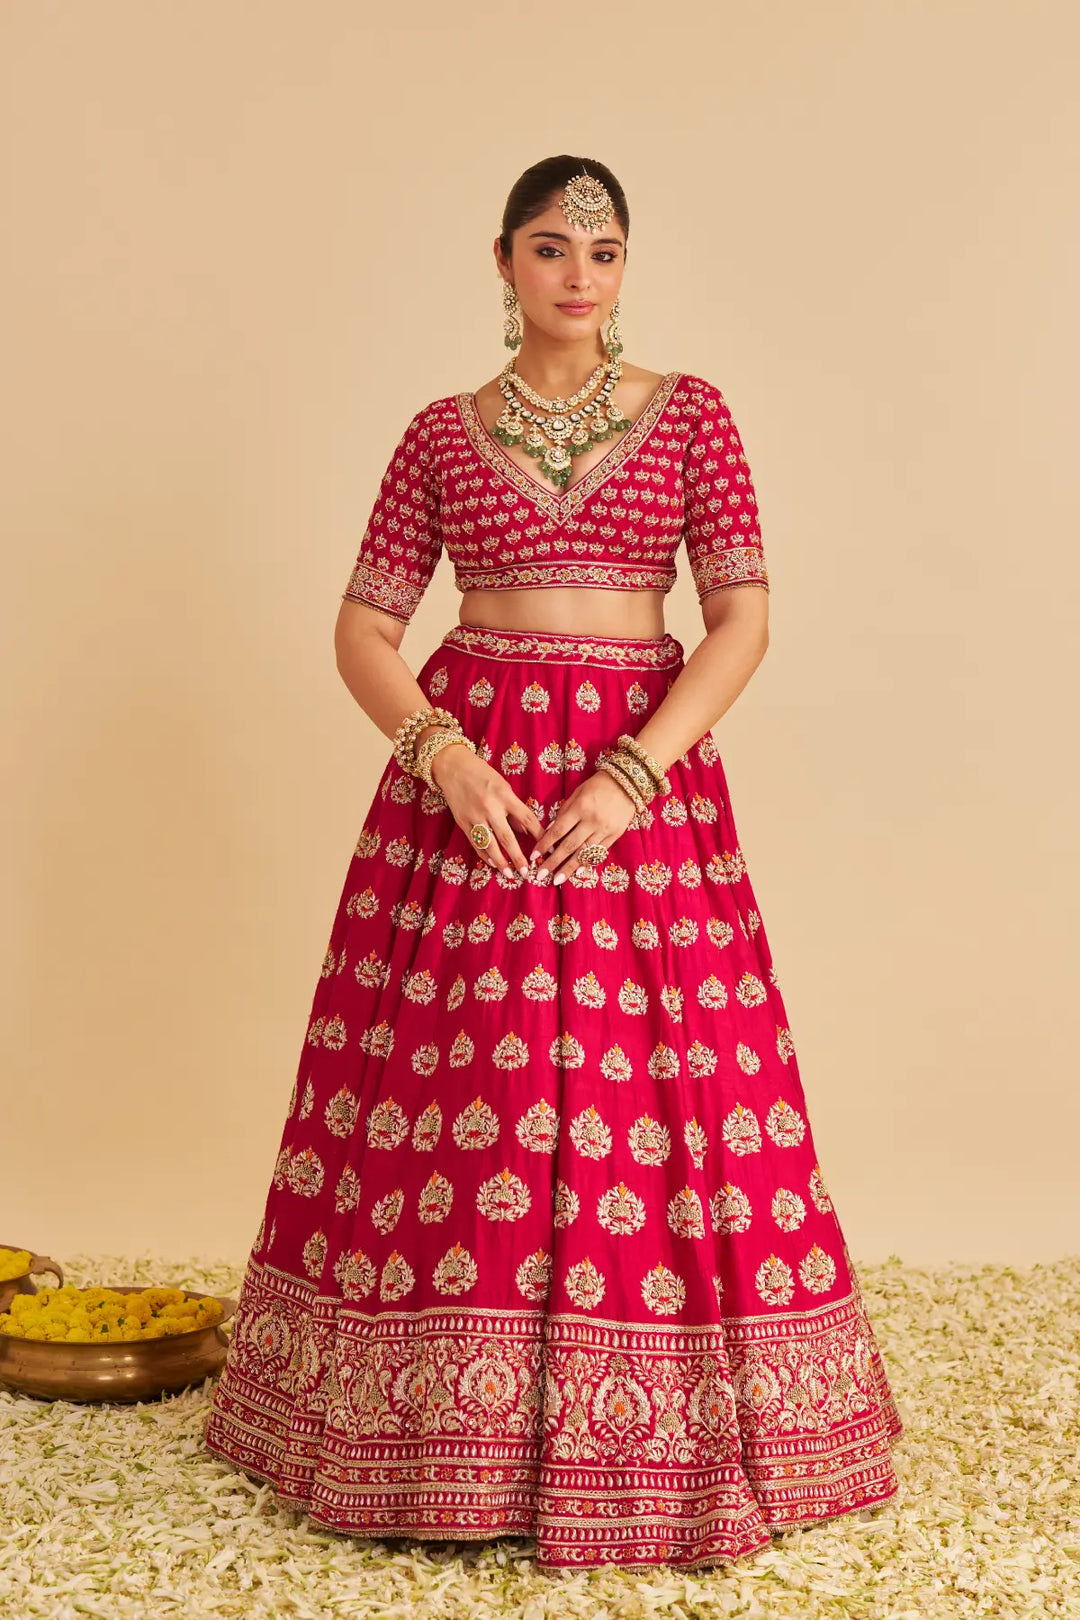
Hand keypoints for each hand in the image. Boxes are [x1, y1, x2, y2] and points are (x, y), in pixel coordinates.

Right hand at [430, 743, 545, 876]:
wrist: (453, 767)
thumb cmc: (482, 774)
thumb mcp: (503, 786)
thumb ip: (514, 808)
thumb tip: (525, 830)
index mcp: (505, 796)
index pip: (526, 818)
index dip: (538, 835)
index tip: (547, 848)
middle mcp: (490, 807)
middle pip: (508, 838)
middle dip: (518, 857)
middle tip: (527, 872)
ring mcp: (475, 816)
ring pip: (490, 845)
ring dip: (501, 862)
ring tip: (509, 873)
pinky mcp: (463, 822)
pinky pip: (476, 843)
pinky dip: (484, 855)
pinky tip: (493, 863)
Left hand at [528, 769, 638, 884]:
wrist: (627, 783)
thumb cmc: (597, 786)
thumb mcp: (577, 793)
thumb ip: (564, 812)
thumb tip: (550, 831)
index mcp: (580, 808)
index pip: (558, 831)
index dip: (544, 845)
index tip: (534, 856)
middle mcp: (591, 821)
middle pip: (569, 846)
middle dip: (553, 862)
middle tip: (540, 875)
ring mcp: (604, 830)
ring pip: (583, 853)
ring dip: (568, 868)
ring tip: (557, 880)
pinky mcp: (615, 835)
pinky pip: (598, 852)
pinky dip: (587, 863)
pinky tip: (577, 872)